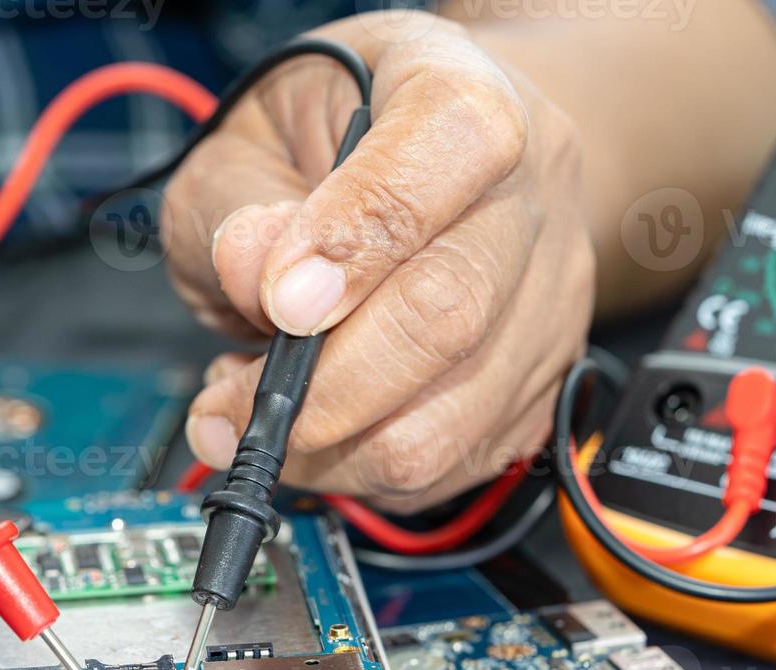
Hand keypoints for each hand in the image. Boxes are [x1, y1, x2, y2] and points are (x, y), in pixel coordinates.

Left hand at [165, 11, 592, 511]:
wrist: (428, 169)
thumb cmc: (326, 144)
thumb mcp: (248, 138)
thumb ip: (238, 201)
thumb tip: (254, 274)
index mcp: (461, 93)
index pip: (448, 147)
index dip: (357, 236)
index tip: (277, 301)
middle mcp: (532, 193)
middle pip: (450, 312)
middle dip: (321, 389)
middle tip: (227, 406)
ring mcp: (548, 299)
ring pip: (449, 420)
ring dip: (328, 448)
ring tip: (256, 412)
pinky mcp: (540, 386)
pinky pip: (449, 466)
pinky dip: (358, 469)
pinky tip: (314, 427)